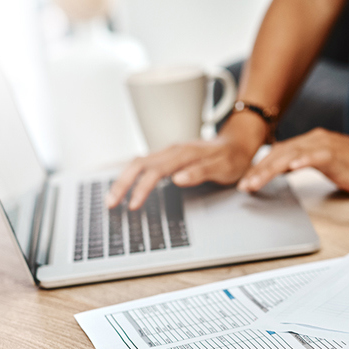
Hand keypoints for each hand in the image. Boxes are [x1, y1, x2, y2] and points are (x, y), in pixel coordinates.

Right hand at [107, 115, 265, 209]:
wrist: (237, 143)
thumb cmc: (232, 157)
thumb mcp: (224, 167)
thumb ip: (201, 172)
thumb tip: (178, 179)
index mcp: (184, 153)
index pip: (155, 171)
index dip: (141, 189)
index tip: (133, 205)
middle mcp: (172, 150)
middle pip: (138, 164)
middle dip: (122, 184)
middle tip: (110, 204)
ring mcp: (169, 152)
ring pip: (138, 163)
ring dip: (123, 180)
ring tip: (112, 199)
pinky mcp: (168, 157)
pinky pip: (144, 164)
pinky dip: (131, 175)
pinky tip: (125, 185)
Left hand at [237, 128, 348, 194]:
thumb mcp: (327, 164)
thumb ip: (306, 162)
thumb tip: (285, 170)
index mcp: (311, 142)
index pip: (278, 154)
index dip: (259, 167)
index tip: (245, 182)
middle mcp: (315, 140)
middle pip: (279, 153)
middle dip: (258, 170)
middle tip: (243, 186)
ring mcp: (326, 146)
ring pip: (291, 155)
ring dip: (270, 169)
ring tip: (255, 182)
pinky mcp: (337, 155)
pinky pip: (316, 156)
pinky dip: (302, 161)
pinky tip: (291, 168)